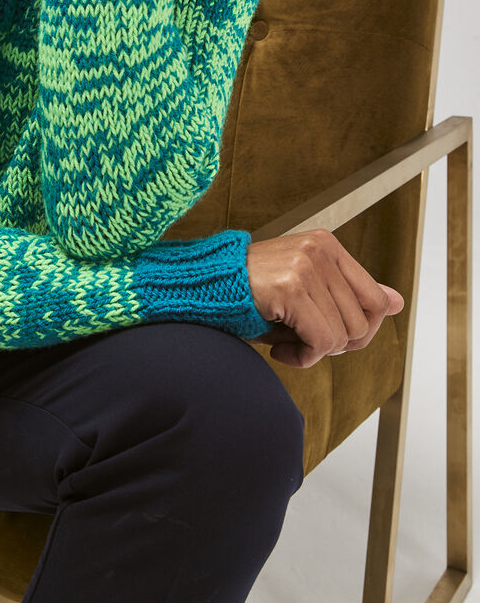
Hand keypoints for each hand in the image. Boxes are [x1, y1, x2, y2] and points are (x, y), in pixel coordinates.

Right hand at [246, 230, 404, 368]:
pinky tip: (280, 352)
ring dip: (315, 352)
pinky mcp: (291, 287)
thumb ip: (352, 294)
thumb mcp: (307, 290)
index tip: (326, 334)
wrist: (203, 288)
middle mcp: (320, 249)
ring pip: (344, 336)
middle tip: (303, 341)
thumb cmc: (252, 293)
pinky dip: (303, 358)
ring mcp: (305, 266)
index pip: (376, 300)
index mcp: (327, 244)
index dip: (358, 329)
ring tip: (287, 343)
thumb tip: (398, 302)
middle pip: (363, 322)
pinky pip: (321, 342)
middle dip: (336, 344)